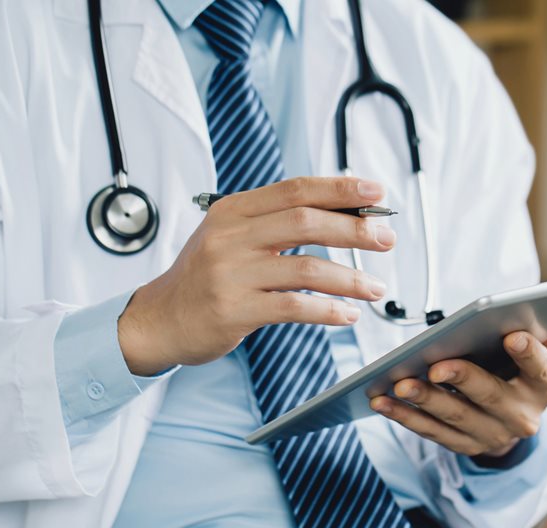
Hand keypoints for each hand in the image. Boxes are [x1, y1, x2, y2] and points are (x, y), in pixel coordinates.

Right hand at [118, 177, 396, 375]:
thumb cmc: (206, 279)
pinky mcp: (234, 310)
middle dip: (355, 228)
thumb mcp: (231, 238)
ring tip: (375, 288)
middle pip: (306, 222)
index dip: (340, 188)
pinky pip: (294, 306)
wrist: (159, 320)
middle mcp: (231, 237)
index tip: (376, 192)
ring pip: (307, 267)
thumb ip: (275, 224)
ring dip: (350, 278)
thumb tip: (342, 213)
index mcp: (233, 210)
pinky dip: (328, 310)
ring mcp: (231, 274)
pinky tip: (348, 315)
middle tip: (386, 238)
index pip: (295, 189)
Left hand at [368, 310, 546, 457]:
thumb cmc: (525, 374)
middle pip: (490, 396)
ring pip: (455, 417)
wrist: (514, 422)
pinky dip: (405, 416)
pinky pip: (430, 433)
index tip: (512, 334)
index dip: (528, 354)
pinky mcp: (462, 446)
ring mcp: (490, 435)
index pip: (540, 371)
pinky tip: (382, 399)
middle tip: (437, 364)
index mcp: (545, 388)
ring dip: (425, 400)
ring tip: (400, 382)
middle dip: (462, 380)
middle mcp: (521, 417)